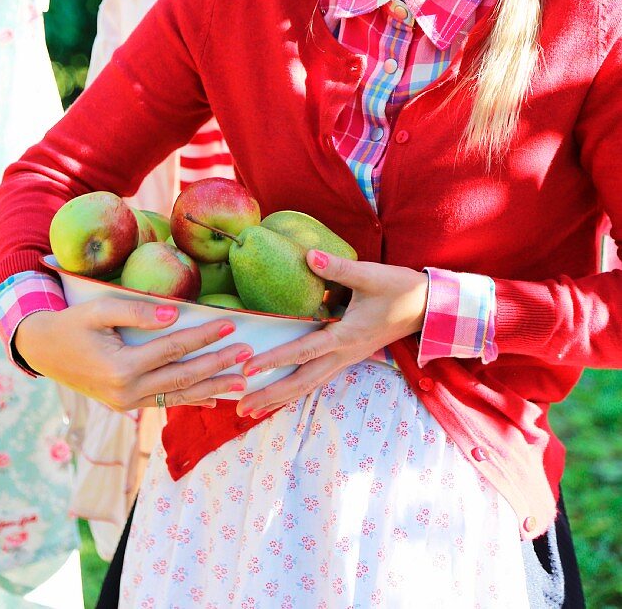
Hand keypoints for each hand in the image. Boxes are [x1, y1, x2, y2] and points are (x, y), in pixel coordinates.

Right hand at [14, 297, 253, 410]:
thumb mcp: (98, 309)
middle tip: (248, 354)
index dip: (204, 336)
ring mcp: (127, 404)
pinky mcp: (126, 406)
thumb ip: (135, 310)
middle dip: (218, 365)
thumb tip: (174, 314)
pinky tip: (215, 399)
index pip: (173, 349)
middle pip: (183, 377)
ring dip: (213, 389)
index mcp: (121, 368)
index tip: (231, 324)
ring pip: (178, 397)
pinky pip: (164, 403)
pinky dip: (191, 401)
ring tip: (243, 382)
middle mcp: (126, 392)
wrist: (43, 350)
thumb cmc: (71, 323)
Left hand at [235, 250, 427, 418]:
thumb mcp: (370, 274)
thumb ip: (338, 267)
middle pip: (302, 381)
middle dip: (270, 395)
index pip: (304, 351)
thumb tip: (309, 255)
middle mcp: (344, 354)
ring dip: (280, 398)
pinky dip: (295, 389)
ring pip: (308, 384)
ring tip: (251, 411)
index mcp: (346, 336)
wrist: (426, 306)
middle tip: (240, 408)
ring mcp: (346, 358)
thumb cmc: (398, 289)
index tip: (248, 369)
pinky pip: (316, 377)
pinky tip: (279, 394)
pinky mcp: (347, 356)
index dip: (275, 359)